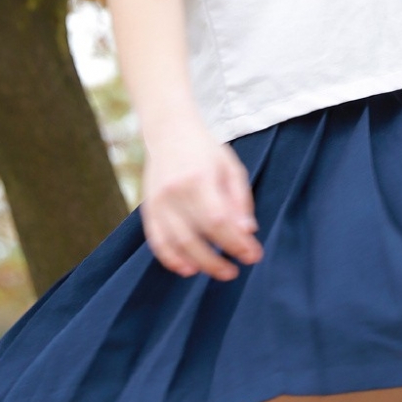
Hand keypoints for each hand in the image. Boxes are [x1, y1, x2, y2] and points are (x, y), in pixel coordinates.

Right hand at [141, 125, 263, 279]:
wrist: (169, 130)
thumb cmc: (206, 150)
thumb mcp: (231, 167)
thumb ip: (240, 200)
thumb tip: (248, 232)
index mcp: (200, 178)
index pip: (219, 221)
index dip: (236, 243)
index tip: (253, 255)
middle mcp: (176, 191)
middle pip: (197, 236)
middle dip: (219, 260)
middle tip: (236, 270)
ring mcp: (159, 201)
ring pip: (177, 243)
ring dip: (199, 263)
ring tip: (220, 271)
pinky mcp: (148, 207)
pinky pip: (156, 240)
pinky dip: (170, 259)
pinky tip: (187, 269)